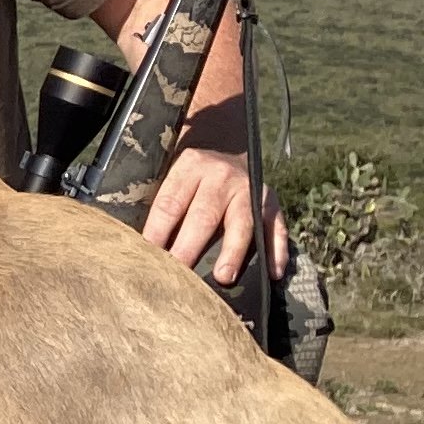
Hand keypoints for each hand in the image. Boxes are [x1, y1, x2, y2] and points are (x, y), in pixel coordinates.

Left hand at [143, 146, 289, 287]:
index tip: (150, 257)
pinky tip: (272, 271)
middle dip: (190, 246)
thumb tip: (146, 245)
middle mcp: (222, 176)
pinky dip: (276, 249)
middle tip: (181, 275)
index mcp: (191, 167)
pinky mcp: (272, 201)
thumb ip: (168, 202)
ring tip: (225, 277)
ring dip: (233, 252)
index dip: (159, 231)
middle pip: (204, 215)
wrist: (231, 146)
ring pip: (242, 223)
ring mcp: (250, 188)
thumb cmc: (195, 173)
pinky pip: (276, 226)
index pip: (170, 203)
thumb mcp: (178, 173)